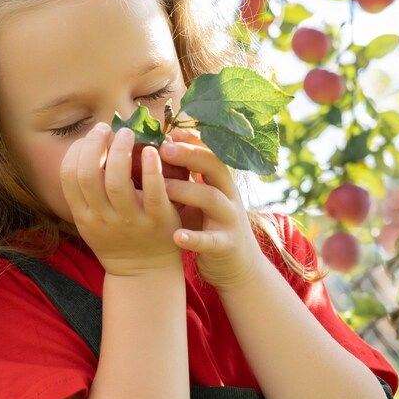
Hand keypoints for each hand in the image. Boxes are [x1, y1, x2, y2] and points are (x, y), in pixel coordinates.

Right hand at [60, 122, 184, 276]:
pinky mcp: (157, 221)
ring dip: (121, 151)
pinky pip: (152, 191)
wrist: (144, 273)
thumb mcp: (91, 222)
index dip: (78, 151)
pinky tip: (151, 152)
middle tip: (107, 128)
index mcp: (84, 216)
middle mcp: (103, 219)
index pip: (69, 176)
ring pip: (117, 182)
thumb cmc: (117, 240)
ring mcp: (130, 221)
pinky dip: (150, 169)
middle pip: (88, 175)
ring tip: (128, 134)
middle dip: (96, 145)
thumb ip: (86, 192)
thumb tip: (89, 147)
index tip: (91, 137)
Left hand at [158, 127, 265, 289]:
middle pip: (215, 167)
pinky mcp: (227, 245)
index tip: (168, 131)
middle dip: (190, 155)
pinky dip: (194, 238)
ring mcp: (230, 220)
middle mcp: (229, 196)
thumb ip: (187, 179)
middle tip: (162, 148)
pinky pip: (211, 240)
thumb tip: (159, 152)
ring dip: (187, 190)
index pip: (209, 152)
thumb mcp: (202, 200)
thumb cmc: (211, 227)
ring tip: (162, 187)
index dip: (190, 141)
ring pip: (212, 199)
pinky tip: (176, 236)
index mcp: (220, 183)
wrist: (238, 268)